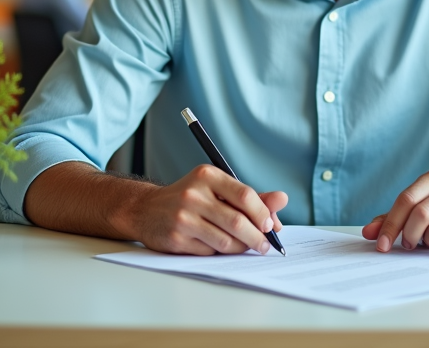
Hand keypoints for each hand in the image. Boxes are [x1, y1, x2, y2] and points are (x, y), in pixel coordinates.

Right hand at [127, 164, 287, 254]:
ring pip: (225, 241)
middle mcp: (194, 194)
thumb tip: (282, 200)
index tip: (270, 225)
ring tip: (245, 247)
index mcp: (207, 175)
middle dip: (257, 237)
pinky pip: (209, 252)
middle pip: (237, 221)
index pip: (245, 195)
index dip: (263, 213)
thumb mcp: (217, 189)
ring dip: (241, 248)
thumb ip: (250, 197)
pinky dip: (220, 253)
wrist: (147, 210)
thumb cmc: (190, 199)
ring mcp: (183, 217)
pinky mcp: (176, 238)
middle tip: (265, 245)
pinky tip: (219, 247)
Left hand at [362, 169, 428, 256]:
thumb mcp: (419, 205)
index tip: (382, 245)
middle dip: (408, 235)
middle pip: (421, 213)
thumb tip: (368, 233)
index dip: (391, 224)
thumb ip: (392, 217)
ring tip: (428, 242)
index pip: (406, 200)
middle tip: (407, 245)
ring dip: (427, 242)